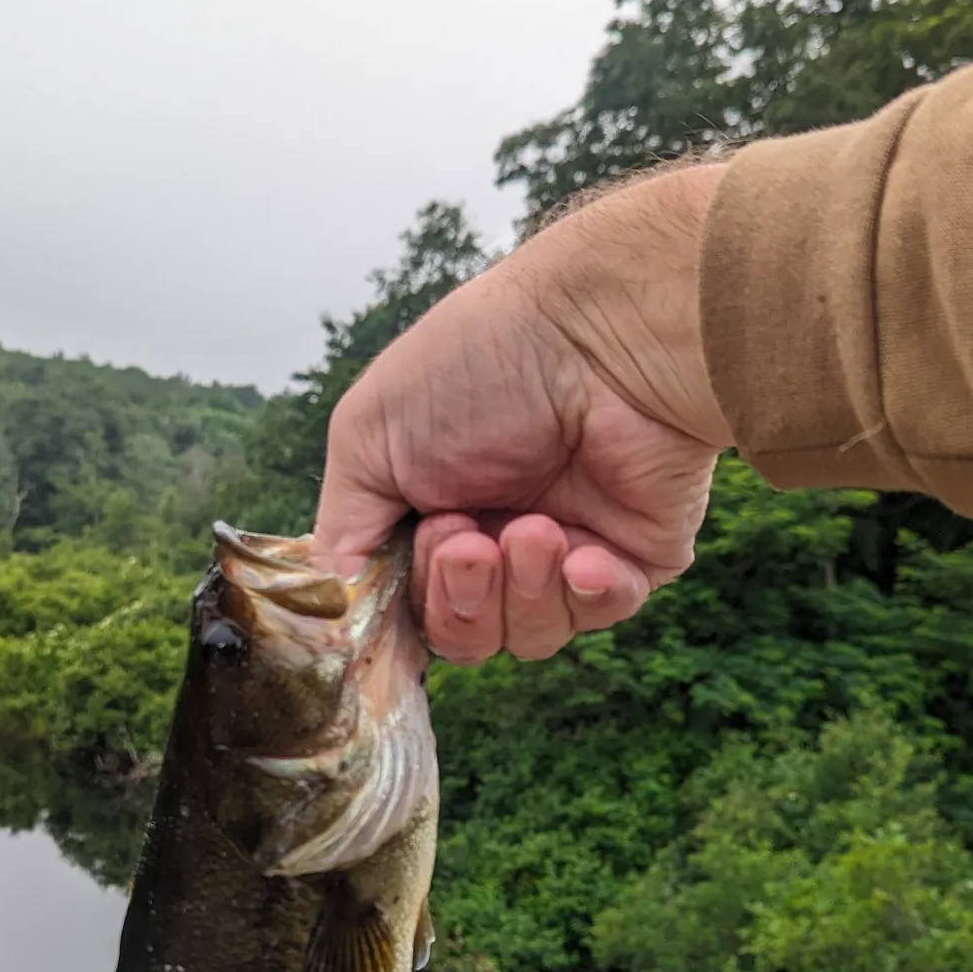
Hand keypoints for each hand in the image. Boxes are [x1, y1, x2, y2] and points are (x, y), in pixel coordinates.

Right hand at [312, 163, 731, 662]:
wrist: (599, 334)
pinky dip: (584, 594)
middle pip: (462, 634)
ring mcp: (567, 549)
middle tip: (468, 537)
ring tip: (534, 527)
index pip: (404, 602)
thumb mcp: (367, 436)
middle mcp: (496, 533)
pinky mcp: (634, 557)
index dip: (401, 603)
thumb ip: (343, 530)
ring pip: (528, 637)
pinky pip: (600, 615)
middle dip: (457, 599)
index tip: (412, 553)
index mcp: (431, 505)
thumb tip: (338, 607)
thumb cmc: (478, 361)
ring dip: (520, 590)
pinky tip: (581, 549)